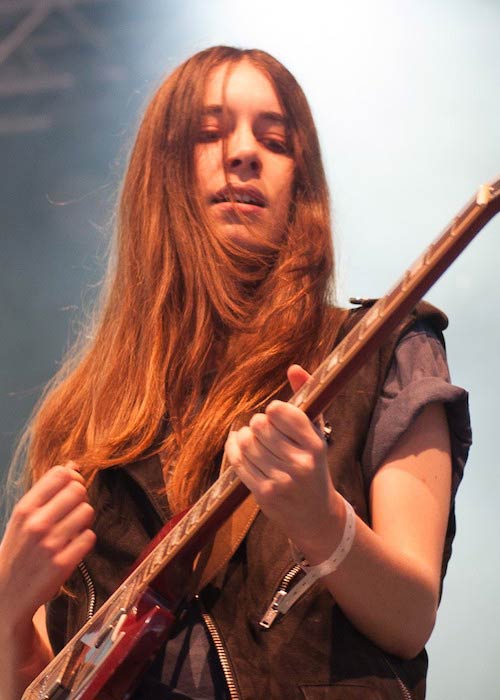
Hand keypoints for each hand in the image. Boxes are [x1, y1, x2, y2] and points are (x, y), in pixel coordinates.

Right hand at [0, 463, 95, 630]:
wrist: (6, 595)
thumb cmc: (18, 550)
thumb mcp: (23, 518)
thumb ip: (47, 492)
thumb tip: (72, 465)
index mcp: (24, 509)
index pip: (59, 474)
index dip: (71, 478)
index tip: (70, 489)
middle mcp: (36, 524)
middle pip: (78, 490)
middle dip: (80, 498)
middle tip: (73, 511)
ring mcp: (50, 544)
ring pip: (87, 511)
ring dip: (84, 519)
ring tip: (73, 529)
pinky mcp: (63, 564)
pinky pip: (89, 537)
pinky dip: (85, 540)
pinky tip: (74, 546)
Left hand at [225, 365, 342, 550]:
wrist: (315, 515)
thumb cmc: (313, 466)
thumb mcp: (315, 433)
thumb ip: (306, 398)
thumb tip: (293, 367)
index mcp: (315, 444)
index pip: (281, 412)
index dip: (274, 411)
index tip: (276, 416)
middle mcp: (300, 463)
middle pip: (260, 425)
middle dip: (257, 424)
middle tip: (262, 430)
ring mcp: (281, 480)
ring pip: (245, 443)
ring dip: (243, 436)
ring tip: (251, 439)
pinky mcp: (264, 493)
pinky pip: (238, 462)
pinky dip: (233, 449)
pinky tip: (238, 446)